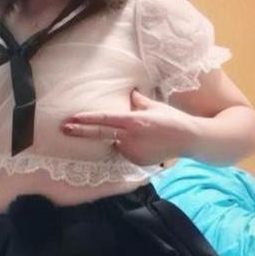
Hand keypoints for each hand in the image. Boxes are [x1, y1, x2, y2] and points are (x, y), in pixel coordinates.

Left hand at [61, 89, 197, 165]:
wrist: (190, 140)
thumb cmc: (172, 119)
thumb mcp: (154, 106)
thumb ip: (138, 101)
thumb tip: (129, 94)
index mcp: (134, 121)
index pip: (105, 120)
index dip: (87, 119)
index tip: (72, 119)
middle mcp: (130, 137)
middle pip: (101, 134)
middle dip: (81, 131)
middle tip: (64, 128)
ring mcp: (132, 151)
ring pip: (116, 143)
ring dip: (119, 138)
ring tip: (144, 133)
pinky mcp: (136, 161)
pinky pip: (125, 152)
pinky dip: (129, 147)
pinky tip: (146, 143)